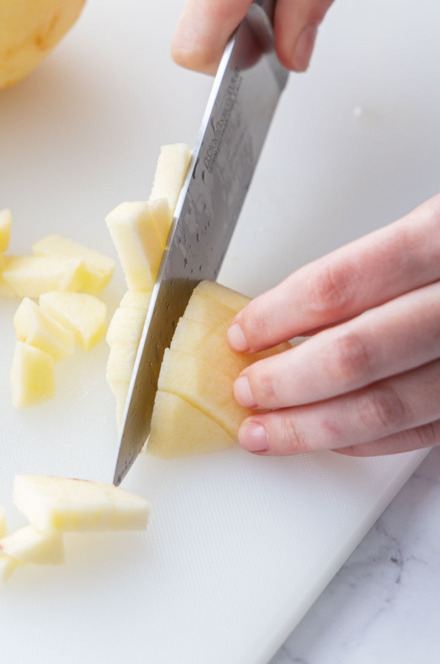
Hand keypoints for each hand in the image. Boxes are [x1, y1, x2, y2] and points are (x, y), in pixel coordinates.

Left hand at [227, 194, 439, 456]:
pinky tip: (332, 439)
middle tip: (245, 390)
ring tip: (266, 431)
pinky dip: (371, 440)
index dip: (280, 316)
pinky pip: (427, 430)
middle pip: (358, 354)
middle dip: (288, 382)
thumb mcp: (436, 222)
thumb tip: (293, 315)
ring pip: (391, 406)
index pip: (341, 285)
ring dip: (317, 427)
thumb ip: (378, 265)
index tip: (244, 333)